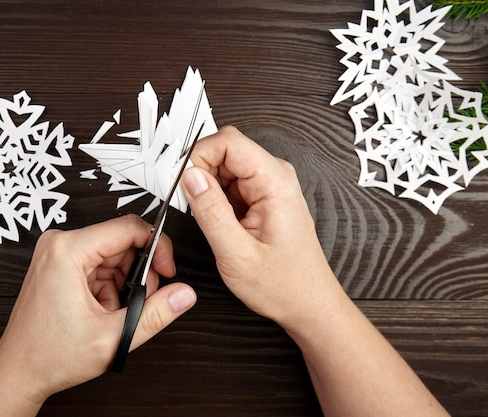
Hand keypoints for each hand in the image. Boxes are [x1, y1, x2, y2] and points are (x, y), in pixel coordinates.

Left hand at [0, 215, 196, 415]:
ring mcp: (58, 254)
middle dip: (140, 270)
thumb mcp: (113, 337)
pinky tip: (104, 309)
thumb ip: (155, 313)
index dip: (157, 246)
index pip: (129, 227)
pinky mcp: (59, 265)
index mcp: (68, 250)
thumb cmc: (50, 355)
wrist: (18, 372)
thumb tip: (183, 294)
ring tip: (117, 311)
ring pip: (113, 255)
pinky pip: (99, 265)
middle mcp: (60, 244)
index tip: (167, 269)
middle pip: (121, 241)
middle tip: (142, 299)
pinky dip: (110, 286)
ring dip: (124, 281)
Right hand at [181, 126, 339, 331]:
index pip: (228, 142)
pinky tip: (217, 222)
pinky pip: (229, 183)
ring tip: (207, 220)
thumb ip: (210, 212)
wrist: (307, 303)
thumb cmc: (282, 285)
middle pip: (224, 150)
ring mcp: (268, 186)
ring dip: (206, 187)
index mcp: (274, 183)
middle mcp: (274, 177)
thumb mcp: (237, 254)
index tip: (180, 181)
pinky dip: (214, 198)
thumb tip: (190, 175)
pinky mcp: (261, 197)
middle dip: (199, 172)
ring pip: (223, 167)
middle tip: (188, 204)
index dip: (198, 157)